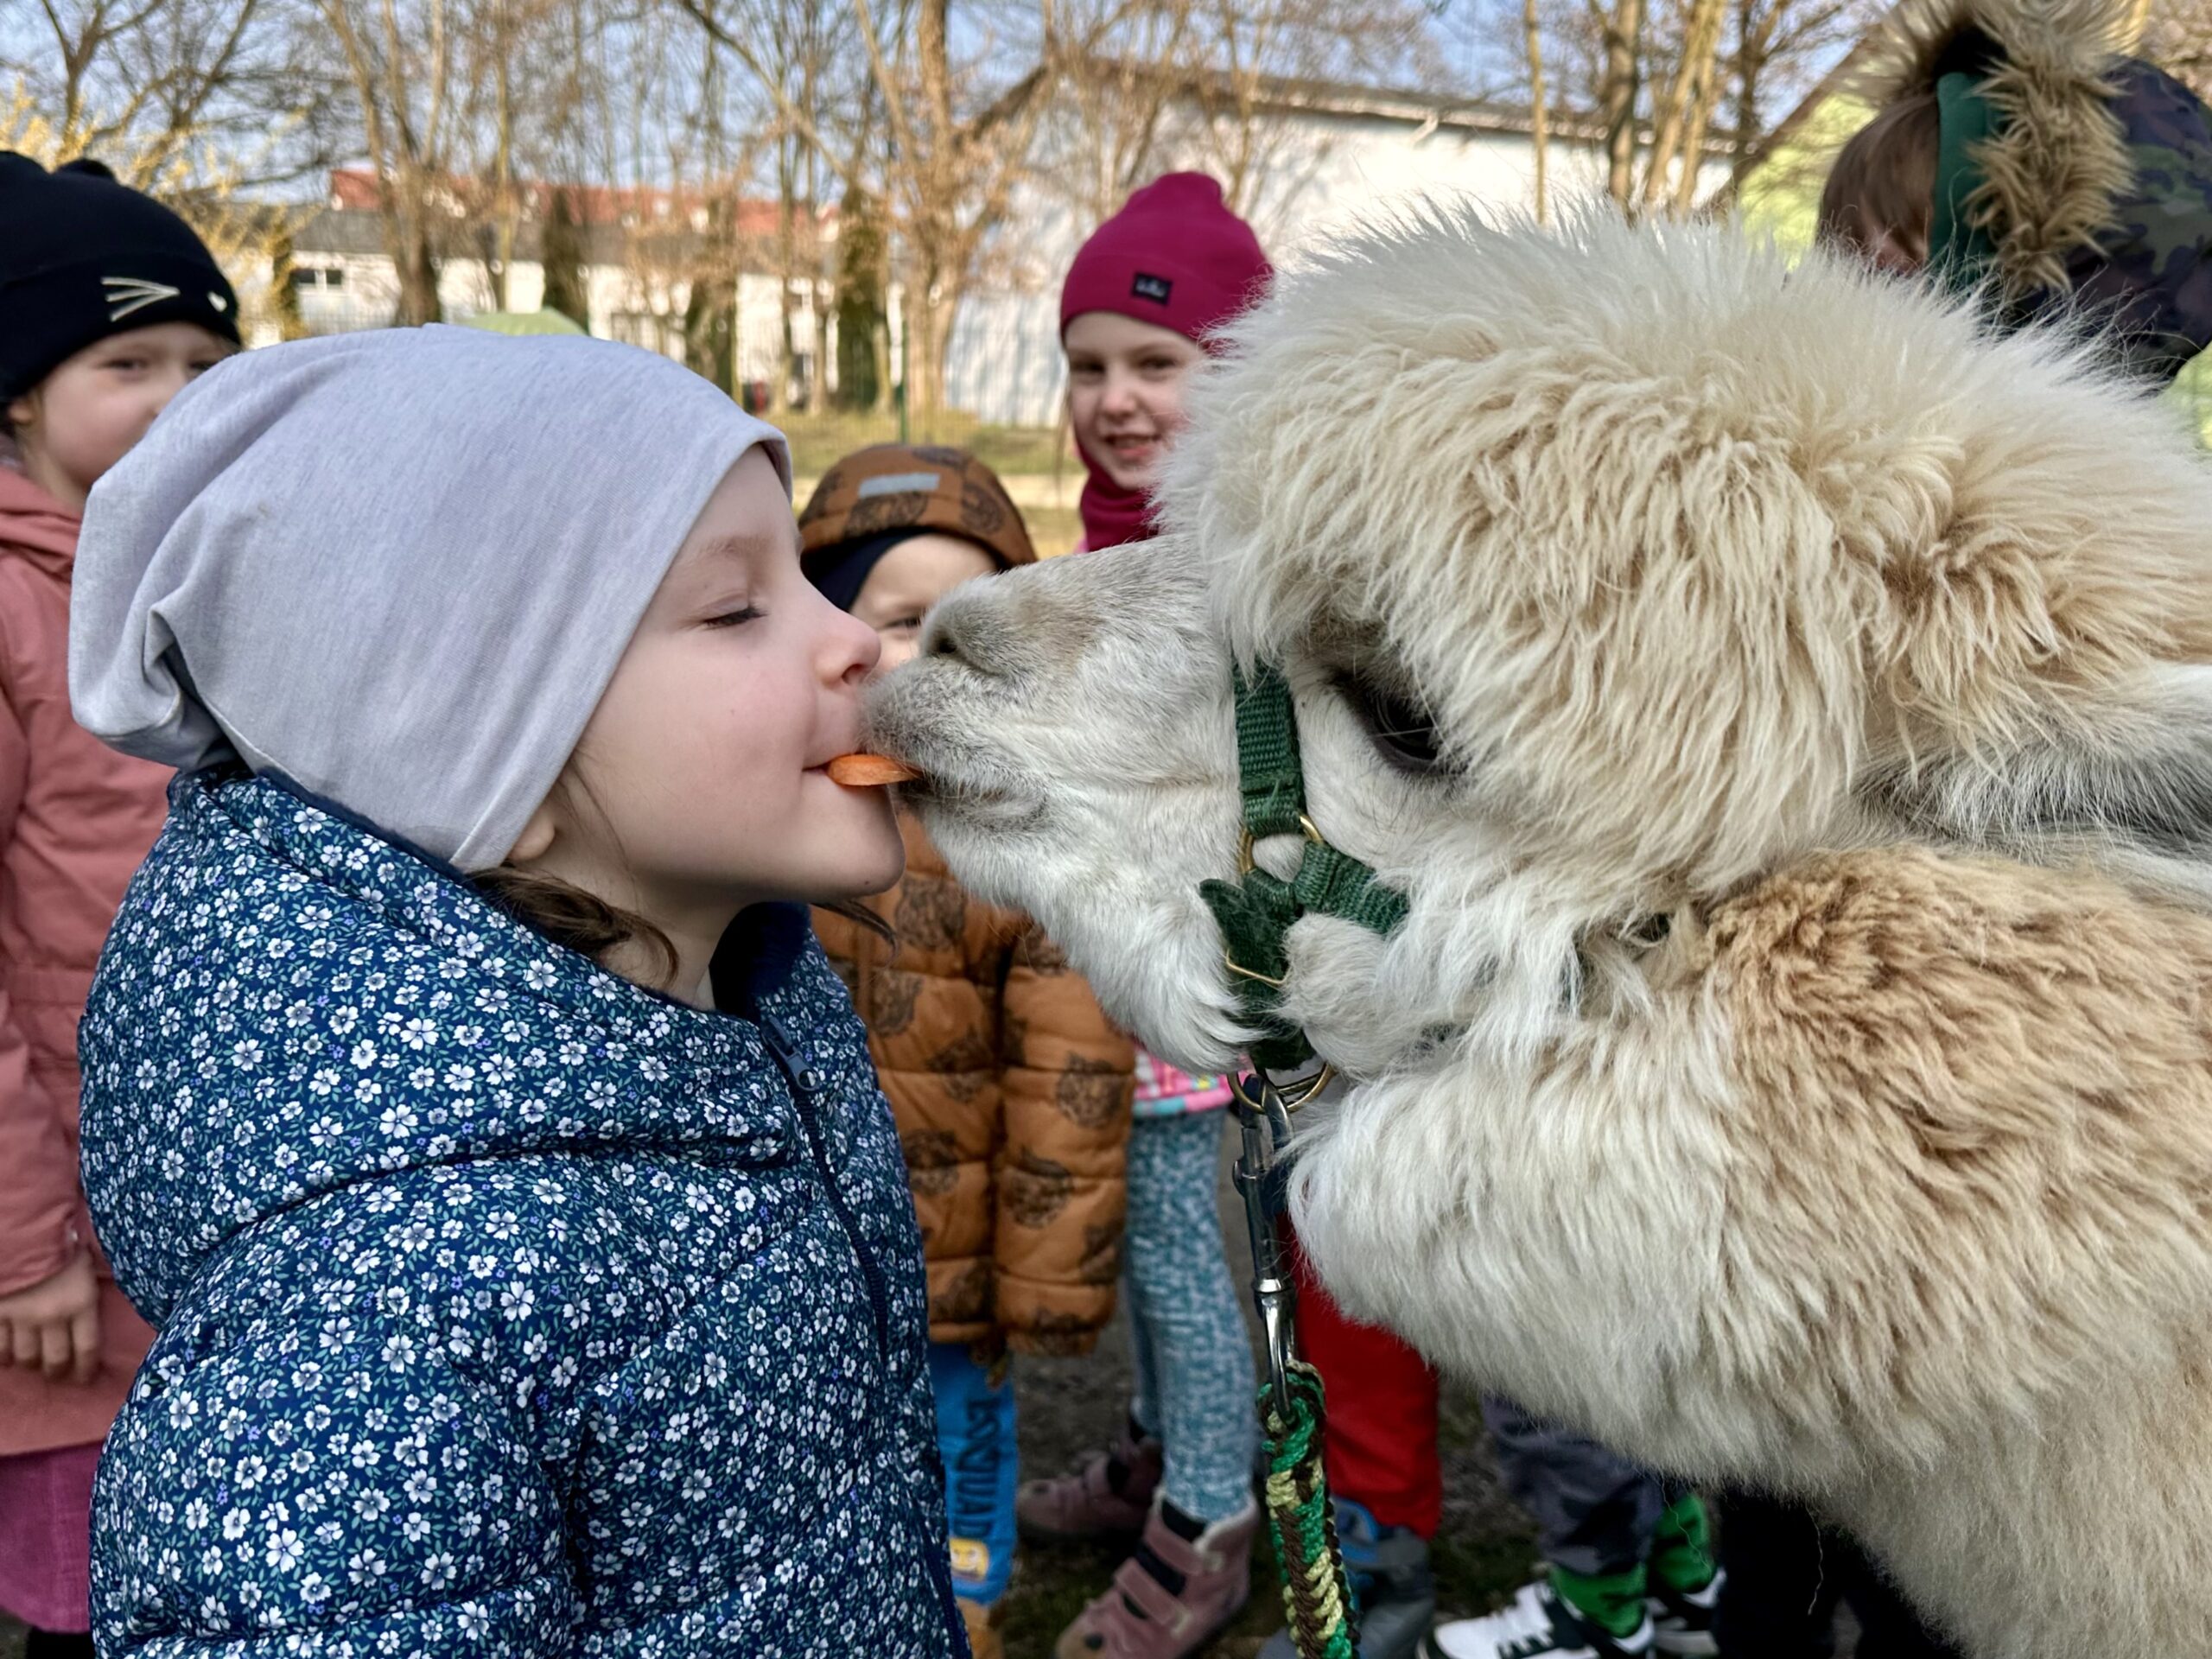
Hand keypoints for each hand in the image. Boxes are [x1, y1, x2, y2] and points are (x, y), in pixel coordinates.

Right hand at [0, 1250, 101, 1383]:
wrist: (22, 1234)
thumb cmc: (61, 1246)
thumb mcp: (86, 1268)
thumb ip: (87, 1295)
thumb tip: (93, 1319)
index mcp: (80, 1303)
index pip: (87, 1349)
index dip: (86, 1369)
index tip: (85, 1378)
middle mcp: (51, 1316)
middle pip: (55, 1360)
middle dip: (57, 1372)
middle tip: (58, 1374)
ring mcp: (21, 1318)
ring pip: (26, 1357)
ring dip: (30, 1364)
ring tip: (33, 1363)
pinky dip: (3, 1356)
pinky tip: (7, 1357)